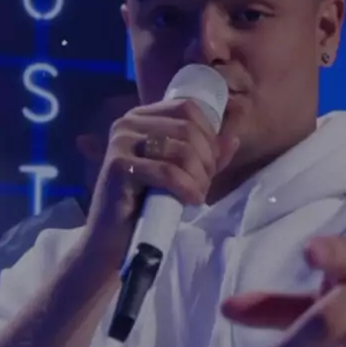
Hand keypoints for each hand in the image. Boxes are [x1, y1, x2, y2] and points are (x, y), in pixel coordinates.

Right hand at [84, 98, 238, 270]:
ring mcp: (120, 143)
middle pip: (188, 129)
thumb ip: (206, 155)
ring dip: (199, 176)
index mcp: (141, 117)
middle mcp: (127, 123)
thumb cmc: (147, 203)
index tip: (210, 163)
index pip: (187, 108)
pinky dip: (187, 188)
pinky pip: (167, 172)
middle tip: (204, 184)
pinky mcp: (118, 167)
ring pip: (181, 150)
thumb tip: (232, 139)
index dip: (208, 135)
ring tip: (197, 194)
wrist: (113, 238)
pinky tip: (191, 200)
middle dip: (207, 160)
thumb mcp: (182, 174)